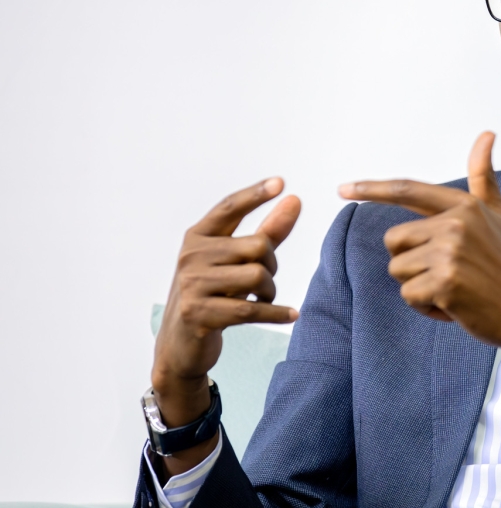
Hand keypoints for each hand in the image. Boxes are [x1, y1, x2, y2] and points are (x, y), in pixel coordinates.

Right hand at [151, 178, 300, 466]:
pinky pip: (251, 309)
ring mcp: (191, 284)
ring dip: (270, 291)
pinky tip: (292, 315)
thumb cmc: (213, 294)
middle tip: (264, 282)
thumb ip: (267, 231)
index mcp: (197, 236)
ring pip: (257, 276)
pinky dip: (277, 313)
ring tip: (263, 298)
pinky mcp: (199, 313)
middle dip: (272, 265)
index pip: (229, 207)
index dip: (255, 194)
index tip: (281, 183)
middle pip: (258, 246)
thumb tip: (294, 199)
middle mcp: (190, 255)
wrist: (180, 344)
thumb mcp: (235, 261)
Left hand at [339, 132, 500, 352]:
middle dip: (411, 262)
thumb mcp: (498, 217)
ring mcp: (451, 253)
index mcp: (465, 206)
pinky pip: (409, 295)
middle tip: (450, 274)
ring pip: (399, 269)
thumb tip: (486, 134)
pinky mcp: (445, 283)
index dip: (372, 189)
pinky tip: (456, 307)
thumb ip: (483, 178)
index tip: (343, 189)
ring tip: (456, 290)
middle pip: (394, 240)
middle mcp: (456, 223)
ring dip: (419, 287)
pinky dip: (427, 307)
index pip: (408, 190)